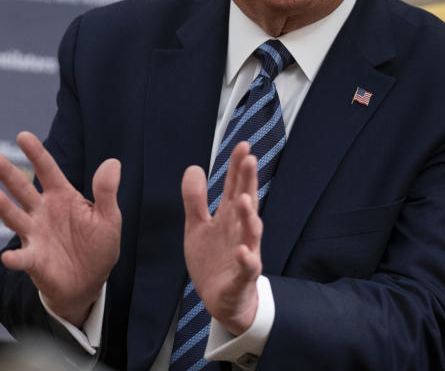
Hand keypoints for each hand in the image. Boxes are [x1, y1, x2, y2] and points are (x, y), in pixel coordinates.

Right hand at [0, 131, 120, 325]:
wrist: (90, 282)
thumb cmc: (98, 245)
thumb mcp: (109, 217)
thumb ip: (106, 191)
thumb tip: (113, 162)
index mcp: (62, 196)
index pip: (47, 169)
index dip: (36, 153)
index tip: (22, 136)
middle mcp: (43, 211)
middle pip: (22, 189)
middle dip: (7, 174)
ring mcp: (35, 234)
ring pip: (16, 218)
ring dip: (4, 209)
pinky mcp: (34, 260)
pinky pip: (22, 258)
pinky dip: (15, 258)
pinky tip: (9, 257)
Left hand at [181, 141, 262, 334]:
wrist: (222, 299)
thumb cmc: (214, 260)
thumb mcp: (198, 226)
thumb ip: (196, 199)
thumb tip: (194, 168)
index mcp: (229, 217)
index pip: (235, 187)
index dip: (238, 167)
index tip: (242, 146)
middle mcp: (240, 231)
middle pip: (247, 202)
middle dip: (248, 182)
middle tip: (250, 159)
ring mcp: (245, 252)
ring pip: (250, 232)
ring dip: (248, 216)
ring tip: (244, 198)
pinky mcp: (242, 276)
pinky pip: (247, 267)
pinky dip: (246, 259)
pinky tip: (242, 250)